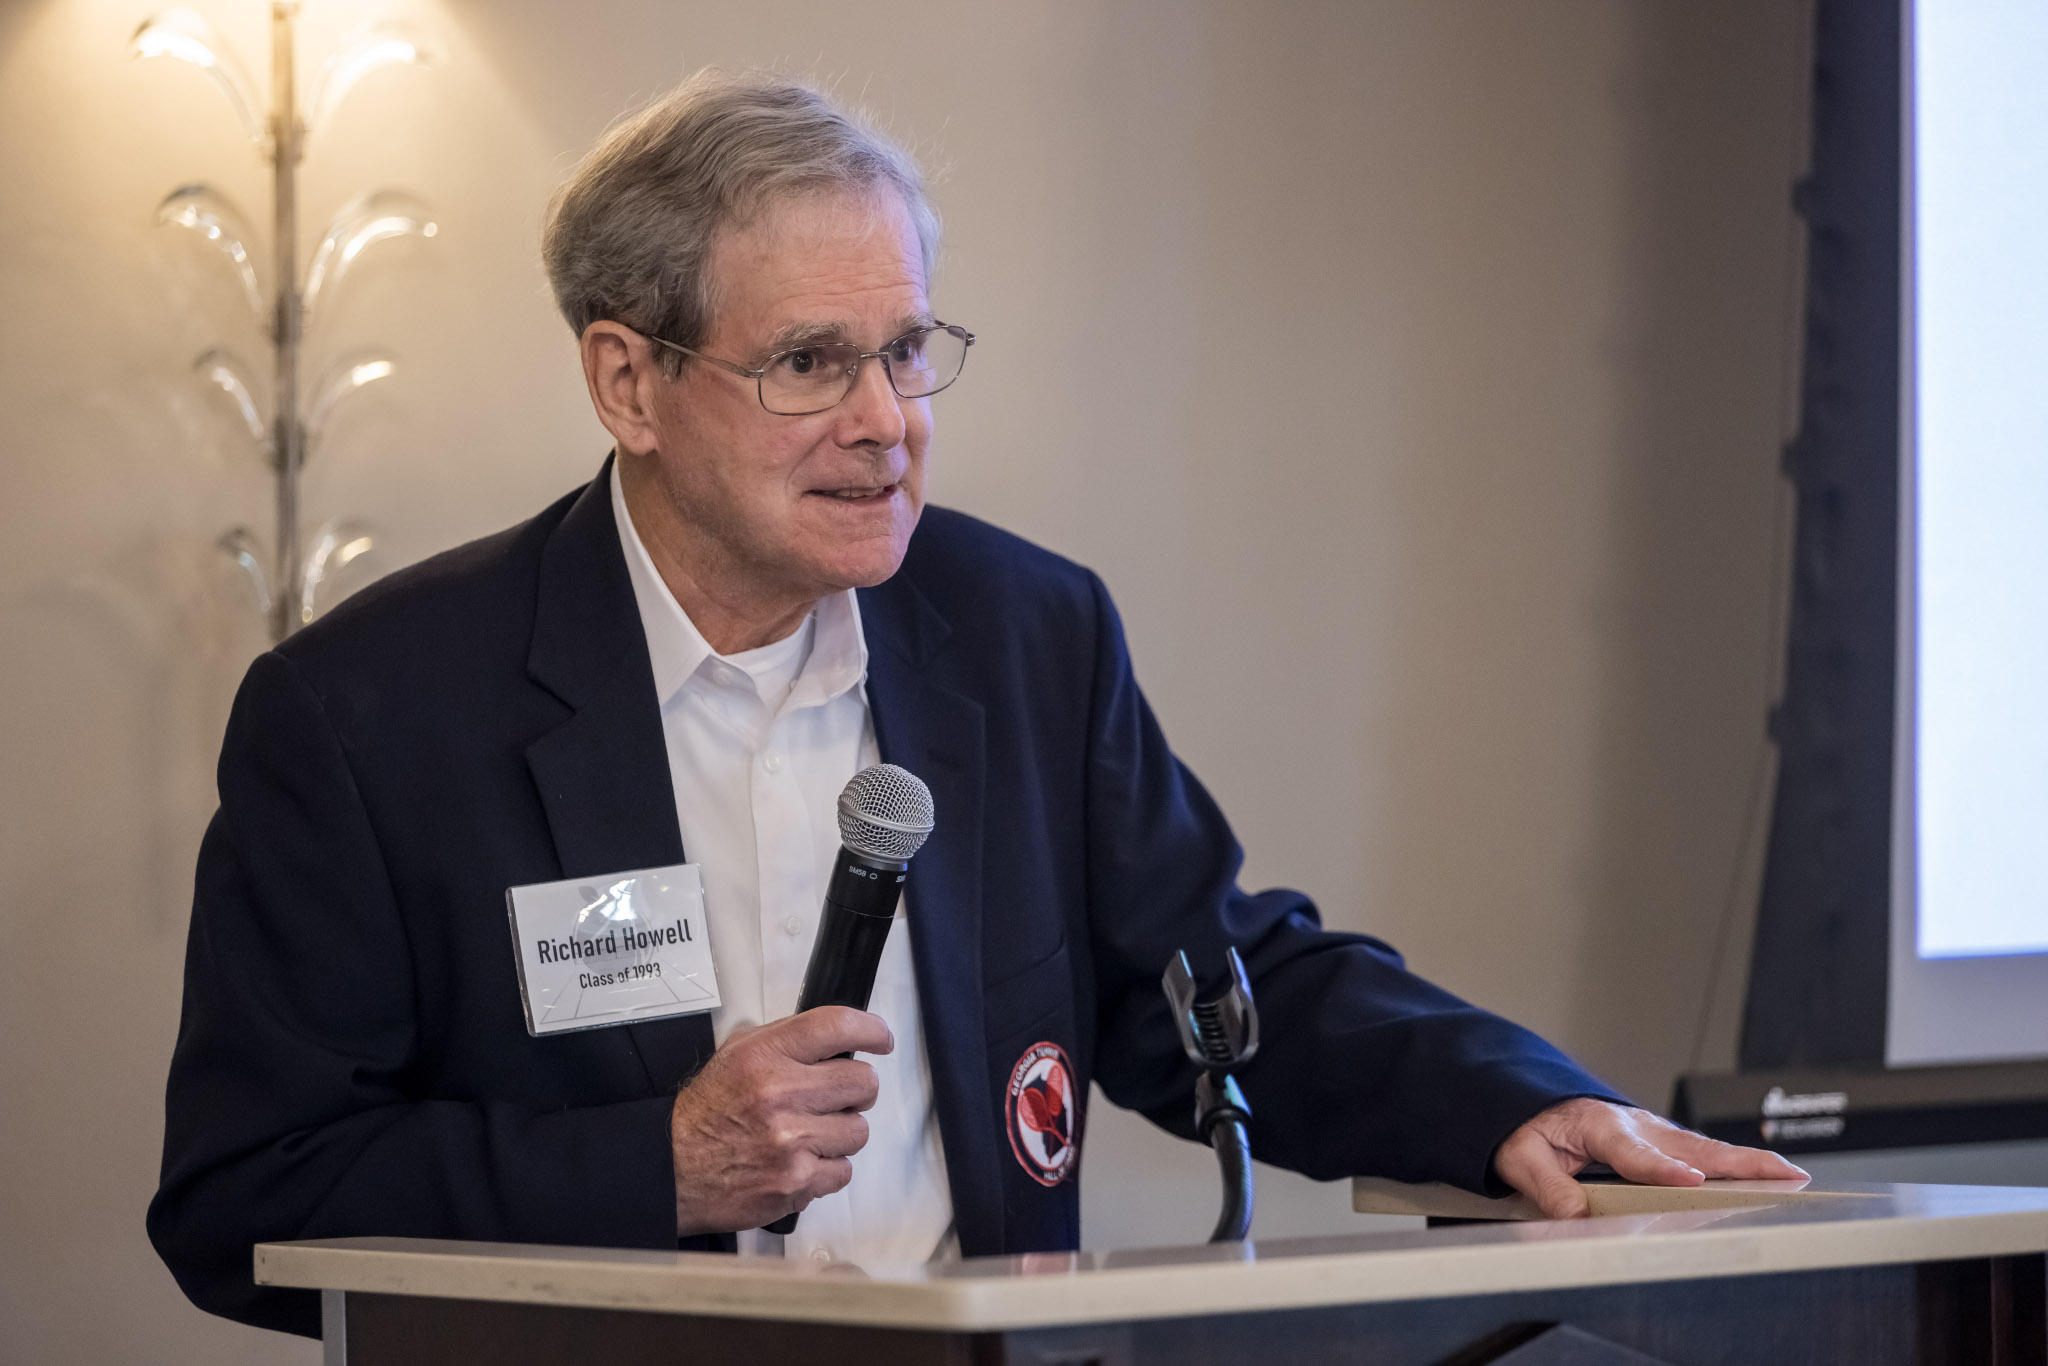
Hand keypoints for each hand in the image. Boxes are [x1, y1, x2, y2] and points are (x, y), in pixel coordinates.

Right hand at [668, 1006, 893, 1234]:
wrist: (672, 1168)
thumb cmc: (706, 1112)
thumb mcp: (736, 1054)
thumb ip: (785, 1041)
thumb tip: (836, 1039)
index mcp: (765, 1055)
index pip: (836, 1027)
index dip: (871, 1030)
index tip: (881, 1040)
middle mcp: (781, 1094)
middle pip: (863, 1082)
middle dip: (855, 1090)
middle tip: (836, 1097)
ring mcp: (791, 1142)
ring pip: (859, 1130)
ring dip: (841, 1133)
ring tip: (811, 1134)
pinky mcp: (796, 1182)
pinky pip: (843, 1170)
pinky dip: (828, 1168)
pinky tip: (801, 1161)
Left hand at [1493, 1097, 1808, 1218]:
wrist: (1531, 1099)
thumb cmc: (1529, 1125)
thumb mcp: (1521, 1156)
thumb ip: (1548, 1187)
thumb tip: (1576, 1217)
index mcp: (1598, 1126)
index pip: (1634, 1153)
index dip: (1662, 1168)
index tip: (1689, 1181)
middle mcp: (1634, 1125)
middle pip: (1691, 1148)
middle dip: (1736, 1161)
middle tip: (1781, 1173)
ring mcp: (1653, 1131)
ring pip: (1706, 1149)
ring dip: (1749, 1161)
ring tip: (1791, 1176)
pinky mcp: (1663, 1139)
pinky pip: (1703, 1152)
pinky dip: (1737, 1162)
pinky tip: (1767, 1175)